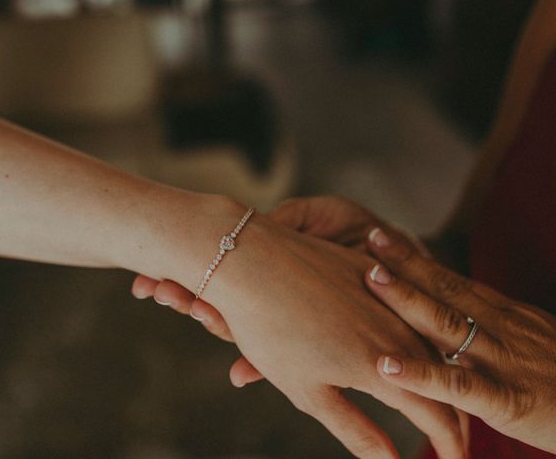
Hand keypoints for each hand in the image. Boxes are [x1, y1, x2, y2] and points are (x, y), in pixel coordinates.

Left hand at [141, 212, 465, 458]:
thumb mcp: (308, 391)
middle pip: (442, 377)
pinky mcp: (369, 268)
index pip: (436, 415)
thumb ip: (357, 431)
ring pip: (428, 341)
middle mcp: (394, 327)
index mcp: (381, 365)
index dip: (450, 445)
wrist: (248, 261)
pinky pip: (407, 305)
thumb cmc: (268, 330)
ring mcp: (384, 294)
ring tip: (436, 396)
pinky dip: (417, 333)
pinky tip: (413, 343)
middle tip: (451, 439)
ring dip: (438, 372)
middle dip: (452, 413)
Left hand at [363, 227, 555, 453]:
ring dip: (408, 299)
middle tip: (370, 239)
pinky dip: (421, 375)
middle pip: (446, 289)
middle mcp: (501, 328)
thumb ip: (487, 324)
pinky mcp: (508, 399)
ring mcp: (504, 360)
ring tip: (372, 279)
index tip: (381, 237)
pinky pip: (459, 385)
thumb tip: (443, 308)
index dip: (415, 258)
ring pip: (449, 324)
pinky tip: (387, 366)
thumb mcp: (527, 338)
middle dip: (406, 264)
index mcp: (503, 314)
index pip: (451, 279)